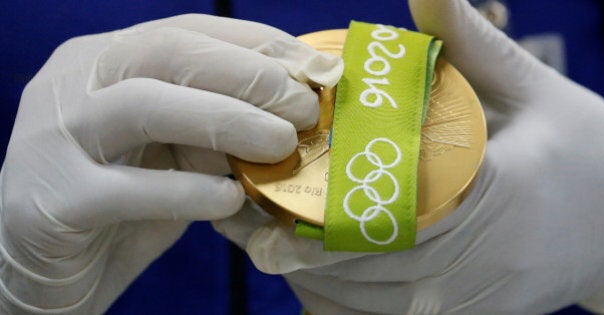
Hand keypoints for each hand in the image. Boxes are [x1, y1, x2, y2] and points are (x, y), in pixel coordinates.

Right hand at [0, 14, 341, 313]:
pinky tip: (230, 199)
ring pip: (143, 105)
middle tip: (304, 108)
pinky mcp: (47, 201)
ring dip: (227, 120)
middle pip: (167, 53)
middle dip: (248, 75)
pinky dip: (187, 191)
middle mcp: (72, 84)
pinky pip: (125, 189)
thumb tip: (290, 111)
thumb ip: (214, 129)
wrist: (46, 270)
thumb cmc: (121, 205)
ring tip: (281, 144)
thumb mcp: (173, 155)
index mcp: (103, 62)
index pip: (187, 33)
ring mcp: (51, 138)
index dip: (257, 45)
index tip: (314, 69)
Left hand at [213, 0, 603, 313]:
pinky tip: (316, 284)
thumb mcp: (534, 88)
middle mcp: (483, 260)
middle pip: (367, 267)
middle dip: (299, 251)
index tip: (268, 195)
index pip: (389, 211)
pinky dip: (346, 308)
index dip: (318, 211)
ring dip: (314, 283)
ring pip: (372, 306)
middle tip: (246, 222)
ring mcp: (477, 299)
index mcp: (496, 194)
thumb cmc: (585, 147)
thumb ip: (472, 43)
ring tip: (268, 250)